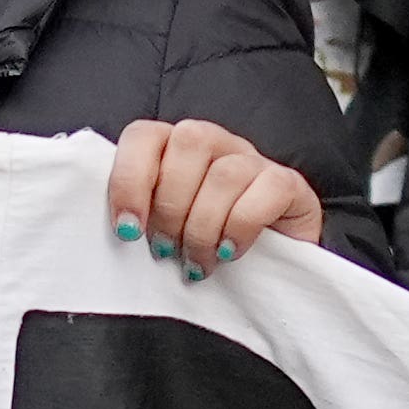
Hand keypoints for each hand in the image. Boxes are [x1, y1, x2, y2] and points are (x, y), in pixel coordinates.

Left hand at [107, 119, 320, 279]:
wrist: (270, 274)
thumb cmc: (205, 251)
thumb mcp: (166, 233)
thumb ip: (141, 219)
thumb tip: (120, 230)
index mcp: (176, 148)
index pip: (145, 135)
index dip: (130, 179)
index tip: (128, 229)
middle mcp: (217, 144)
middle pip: (188, 142)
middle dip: (170, 206)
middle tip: (166, 250)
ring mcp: (255, 160)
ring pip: (225, 173)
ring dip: (203, 227)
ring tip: (197, 262)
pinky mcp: (288, 184)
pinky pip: (266, 189)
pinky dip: (241, 226)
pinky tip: (229, 252)